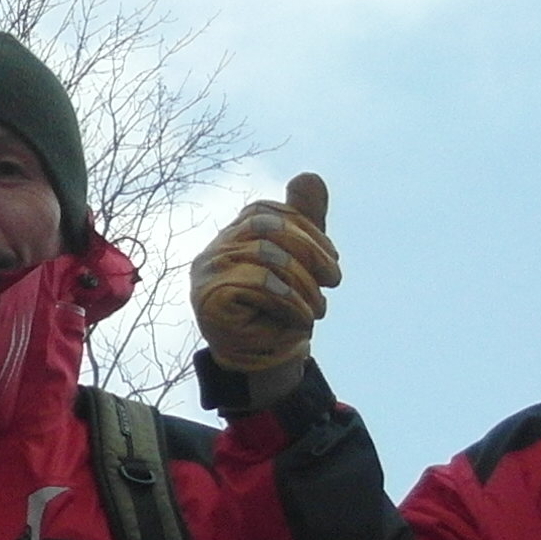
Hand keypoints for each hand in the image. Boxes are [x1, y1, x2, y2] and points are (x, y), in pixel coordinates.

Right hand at [192, 174, 339, 386]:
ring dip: (303, 284)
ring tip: (317, 308)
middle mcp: (214, 250)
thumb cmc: (281, 311)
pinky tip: (300, 316)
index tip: (331, 259)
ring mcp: (206, 274)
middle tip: (333, 280)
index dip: (305, 229)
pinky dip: (289, 299)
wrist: (266, 363)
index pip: (266, 213)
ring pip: (264, 255)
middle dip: (309, 251)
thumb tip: (310, 176)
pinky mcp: (210, 299)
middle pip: (265, 228)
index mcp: (233, 236)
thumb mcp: (301, 261)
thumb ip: (305, 221)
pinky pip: (258, 283)